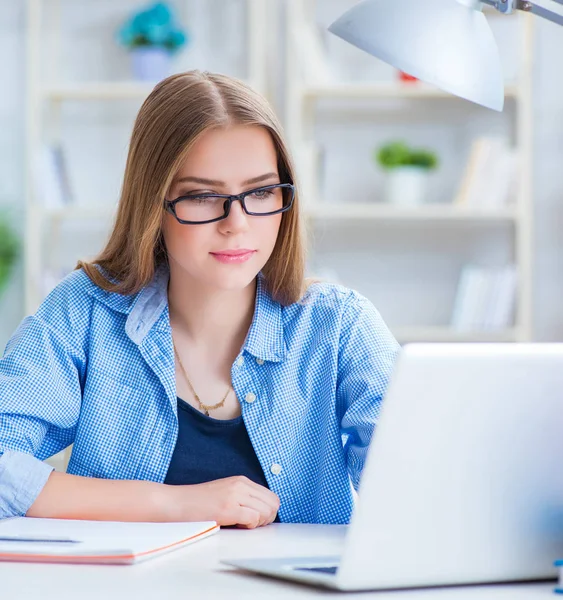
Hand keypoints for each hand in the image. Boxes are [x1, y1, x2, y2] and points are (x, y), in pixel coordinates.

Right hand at [165, 476, 279, 528]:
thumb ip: (243, 498)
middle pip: (273, 503)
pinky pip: (254, 518)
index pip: (271, 496)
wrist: (175, 503)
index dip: (268, 511)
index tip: (256, 519)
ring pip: (267, 511)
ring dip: (259, 522)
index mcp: (241, 481)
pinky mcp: (228, 508)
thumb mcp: (225, 494)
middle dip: (267, 518)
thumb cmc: (197, 504)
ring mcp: (234, 495)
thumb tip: (263, 513)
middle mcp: (240, 484)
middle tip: (251, 524)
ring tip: (243, 524)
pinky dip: (250, 525)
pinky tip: (237, 525)